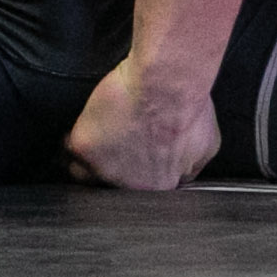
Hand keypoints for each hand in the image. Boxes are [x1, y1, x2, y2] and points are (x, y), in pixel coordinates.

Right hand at [66, 60, 220, 190]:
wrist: (164, 84)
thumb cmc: (188, 106)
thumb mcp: (207, 144)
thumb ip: (192, 165)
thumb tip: (185, 172)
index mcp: (157, 187)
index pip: (136, 192)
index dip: (132, 174)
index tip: (130, 160)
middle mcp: (128, 187)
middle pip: (107, 185)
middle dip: (108, 169)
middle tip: (112, 147)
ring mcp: (104, 170)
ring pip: (82, 172)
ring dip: (85, 159)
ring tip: (90, 140)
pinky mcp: (84, 148)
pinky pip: (69, 146)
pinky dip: (73, 134)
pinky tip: (79, 124)